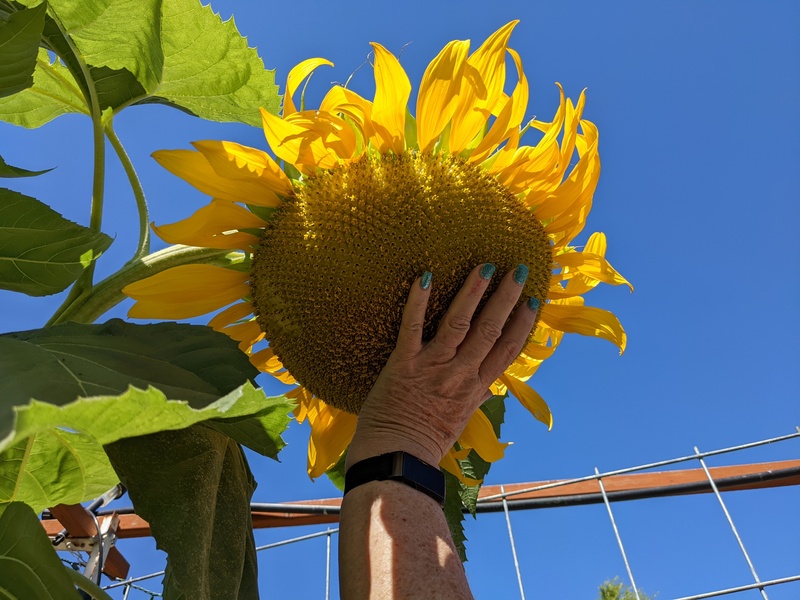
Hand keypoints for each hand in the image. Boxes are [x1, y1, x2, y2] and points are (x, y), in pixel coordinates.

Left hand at [346, 263, 538, 469]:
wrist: (396, 460)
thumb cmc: (424, 443)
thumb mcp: (458, 420)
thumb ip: (473, 397)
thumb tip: (489, 386)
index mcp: (476, 388)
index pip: (507, 349)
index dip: (522, 323)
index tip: (533, 300)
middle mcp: (460, 374)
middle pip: (490, 329)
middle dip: (506, 297)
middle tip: (520, 269)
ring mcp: (433, 367)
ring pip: (459, 322)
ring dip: (473, 292)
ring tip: (485, 265)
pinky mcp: (403, 364)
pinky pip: (412, 327)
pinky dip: (418, 301)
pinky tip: (424, 276)